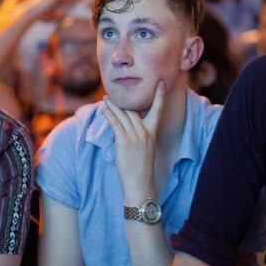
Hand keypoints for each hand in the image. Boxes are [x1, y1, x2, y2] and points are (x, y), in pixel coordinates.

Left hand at [101, 80, 165, 202]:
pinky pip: (115, 123)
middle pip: (133, 110)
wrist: (139, 181)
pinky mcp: (123, 141)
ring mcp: (134, 136)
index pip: (158, 110)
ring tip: (107, 97)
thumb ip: (141, 134)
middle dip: (124, 100)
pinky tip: (104, 108)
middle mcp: (144, 132)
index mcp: (152, 133)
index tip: (161, 83)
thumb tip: (130, 124)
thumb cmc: (142, 166)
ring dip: (113, 105)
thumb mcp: (147, 147)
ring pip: (123, 114)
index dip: (160, 96)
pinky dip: (109, 114)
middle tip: (117, 89)